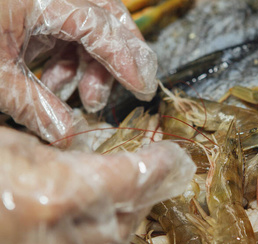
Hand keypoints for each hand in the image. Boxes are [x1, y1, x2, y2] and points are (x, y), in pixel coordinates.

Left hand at [0, 0, 157, 142]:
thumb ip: (33, 105)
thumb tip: (67, 135)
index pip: (99, 26)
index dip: (125, 59)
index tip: (143, 87)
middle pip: (107, 13)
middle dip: (120, 54)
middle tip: (129, 87)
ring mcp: (41, 1)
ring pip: (90, 25)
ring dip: (93, 63)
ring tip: (84, 97)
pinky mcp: (33, 10)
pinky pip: (67, 30)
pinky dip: (70, 58)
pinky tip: (58, 84)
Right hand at [0, 127, 195, 243]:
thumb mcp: (5, 148)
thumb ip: (53, 155)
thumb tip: (84, 161)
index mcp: (55, 198)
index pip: (133, 179)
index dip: (158, 166)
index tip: (171, 159)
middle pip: (129, 220)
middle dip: (146, 196)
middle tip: (155, 178)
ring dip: (123, 221)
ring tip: (127, 199)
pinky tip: (89, 226)